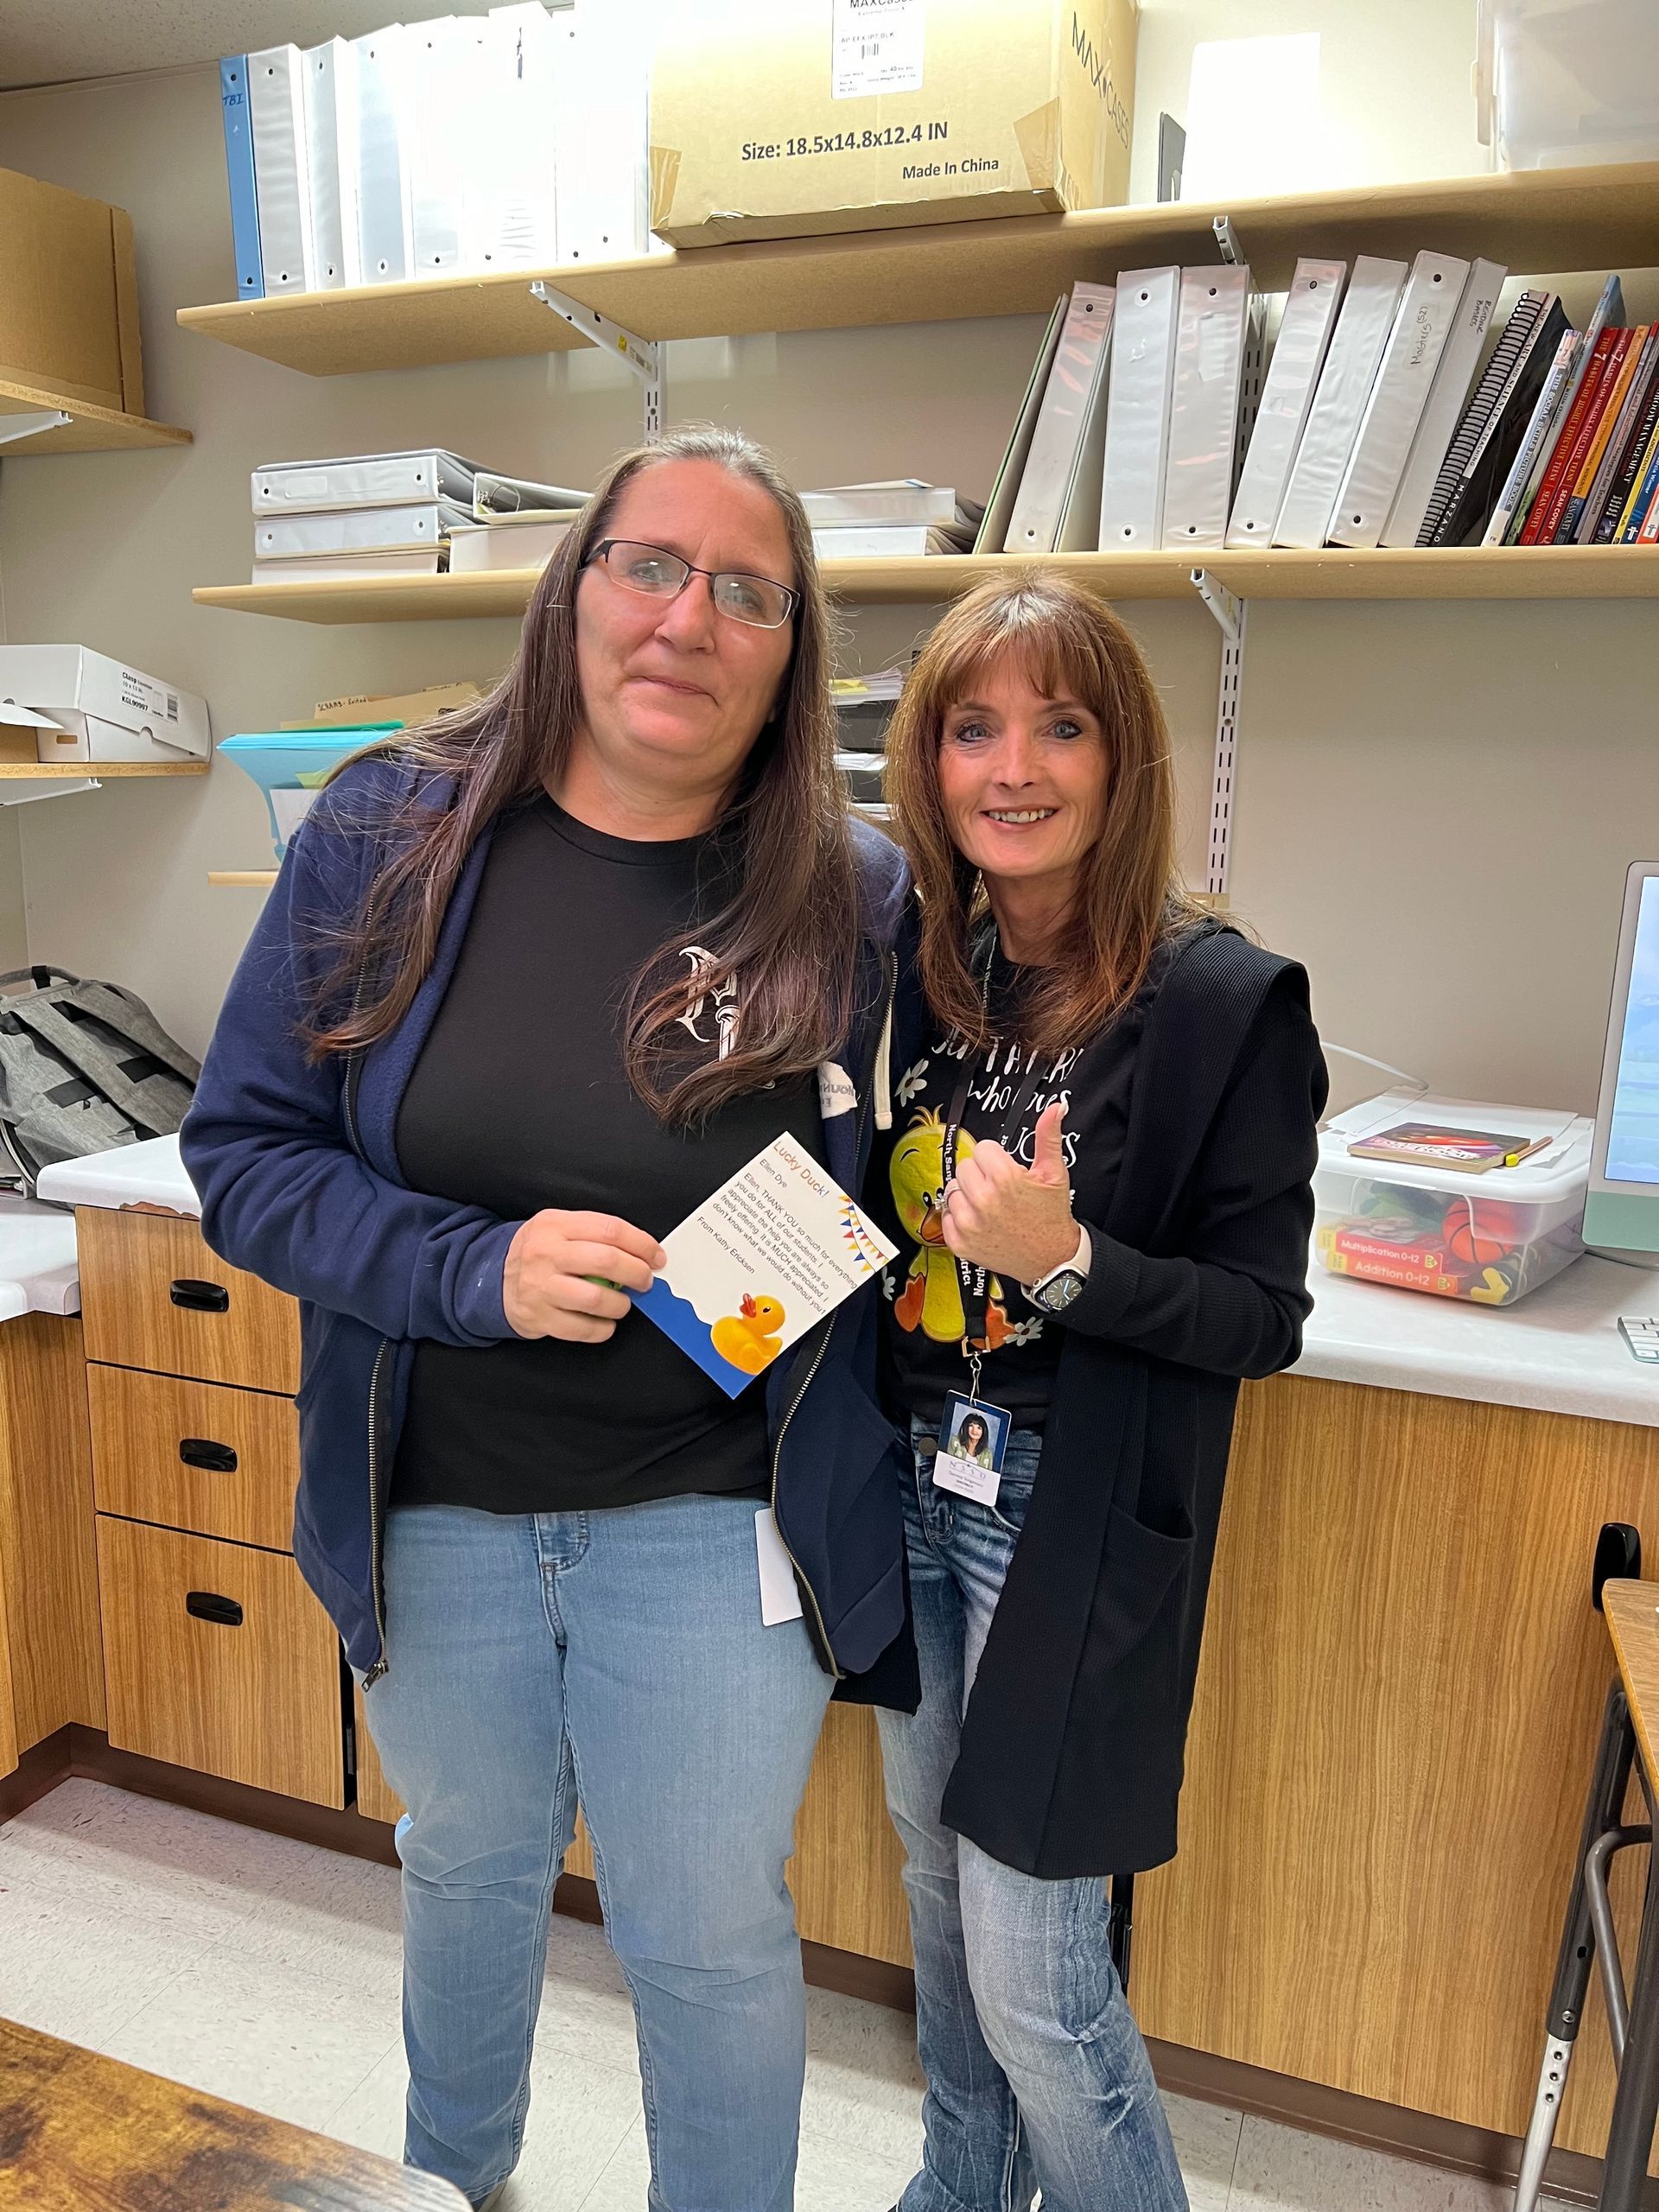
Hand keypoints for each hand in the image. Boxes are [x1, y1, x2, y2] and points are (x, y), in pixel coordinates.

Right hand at [503, 1210, 665, 1342]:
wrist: (492, 1279)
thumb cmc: (538, 1253)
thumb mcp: (558, 1228)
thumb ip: (594, 1233)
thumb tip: (642, 1250)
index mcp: (555, 1225)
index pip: (610, 1229)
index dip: (641, 1243)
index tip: (656, 1256)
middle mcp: (546, 1254)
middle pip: (606, 1261)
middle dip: (637, 1273)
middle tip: (645, 1280)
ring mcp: (540, 1287)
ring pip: (595, 1298)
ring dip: (620, 1304)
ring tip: (622, 1303)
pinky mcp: (539, 1317)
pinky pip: (582, 1329)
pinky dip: (602, 1329)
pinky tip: (605, 1322)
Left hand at [942, 1102, 1079, 1285]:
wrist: (1051, 1258)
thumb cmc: (1051, 1216)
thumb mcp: (1053, 1173)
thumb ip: (1048, 1137)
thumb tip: (1055, 1108)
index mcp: (1004, 1178)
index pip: (981, 1149)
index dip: (996, 1159)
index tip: (1005, 1171)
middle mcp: (983, 1200)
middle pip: (965, 1167)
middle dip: (981, 1175)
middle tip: (999, 1190)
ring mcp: (969, 1223)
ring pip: (953, 1190)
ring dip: (968, 1196)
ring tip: (990, 1207)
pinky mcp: (960, 1242)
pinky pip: (945, 1216)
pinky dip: (959, 1218)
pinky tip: (980, 1222)